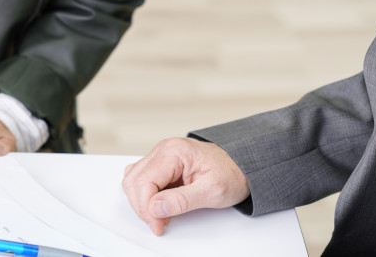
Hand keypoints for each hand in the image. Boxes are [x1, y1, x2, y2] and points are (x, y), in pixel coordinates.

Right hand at [122, 137, 249, 235]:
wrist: (242, 165)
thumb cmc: (231, 173)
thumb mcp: (212, 190)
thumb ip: (182, 200)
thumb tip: (156, 208)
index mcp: (174, 152)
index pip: (144, 181)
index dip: (146, 207)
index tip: (157, 224)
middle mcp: (164, 149)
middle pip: (134, 180)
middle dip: (142, 206)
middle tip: (158, 223)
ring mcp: (161, 155)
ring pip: (133, 179)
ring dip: (141, 201)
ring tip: (159, 215)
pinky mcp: (162, 163)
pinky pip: (141, 178)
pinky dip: (144, 194)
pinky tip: (158, 205)